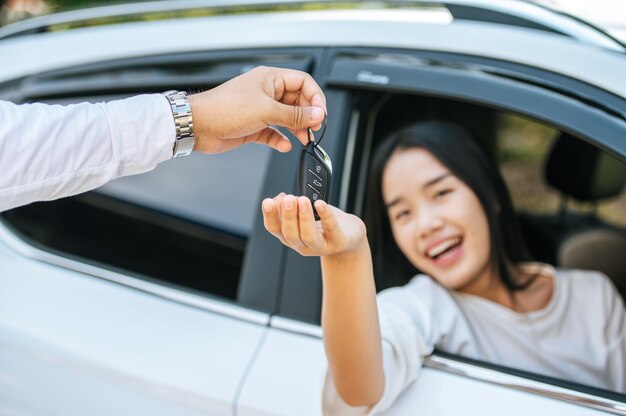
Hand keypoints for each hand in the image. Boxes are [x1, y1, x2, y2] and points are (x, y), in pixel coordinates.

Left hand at [189, 66, 326, 153]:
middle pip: (298, 101)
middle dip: (308, 115)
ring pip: (287, 118)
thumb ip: (295, 115)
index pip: (303, 82)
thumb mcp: (266, 111)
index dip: (315, 97)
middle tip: (313, 128)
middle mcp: (266, 92)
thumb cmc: (224, 109)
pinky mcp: (254, 126)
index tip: (320, 114)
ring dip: (297, 128)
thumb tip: (316, 114)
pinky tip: (285, 145)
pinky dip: (281, 139)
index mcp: (270, 79)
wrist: (199, 126)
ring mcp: (260, 109)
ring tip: (304, 138)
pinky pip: (274, 132)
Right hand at [262, 194, 366, 256]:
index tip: (268, 201)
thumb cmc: (324, 223)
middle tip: (288, 199)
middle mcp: (303, 244)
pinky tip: (320, 204)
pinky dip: (325, 215)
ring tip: (302, 200)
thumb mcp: (304, 214)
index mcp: (290, 236)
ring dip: (304, 217)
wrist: (349, 236)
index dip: (269, 216)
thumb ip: (292, 206)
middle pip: (290, 234)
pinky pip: (331, 229)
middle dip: (287, 215)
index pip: (274, 229)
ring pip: (309, 236)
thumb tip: (281, 197)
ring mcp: (321, 246)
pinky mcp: (338, 242)